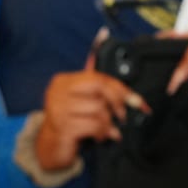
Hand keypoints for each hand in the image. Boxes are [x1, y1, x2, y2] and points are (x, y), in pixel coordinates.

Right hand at [34, 40, 146, 171]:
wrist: (51, 147)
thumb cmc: (69, 121)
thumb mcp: (80, 100)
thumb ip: (94, 82)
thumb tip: (104, 40)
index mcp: (63, 81)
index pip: (98, 77)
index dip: (121, 88)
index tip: (137, 101)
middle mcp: (58, 92)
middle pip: (99, 87)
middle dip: (117, 102)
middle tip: (123, 116)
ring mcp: (59, 110)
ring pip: (98, 109)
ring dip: (108, 123)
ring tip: (107, 130)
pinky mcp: (63, 128)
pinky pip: (93, 126)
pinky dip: (102, 133)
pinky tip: (100, 137)